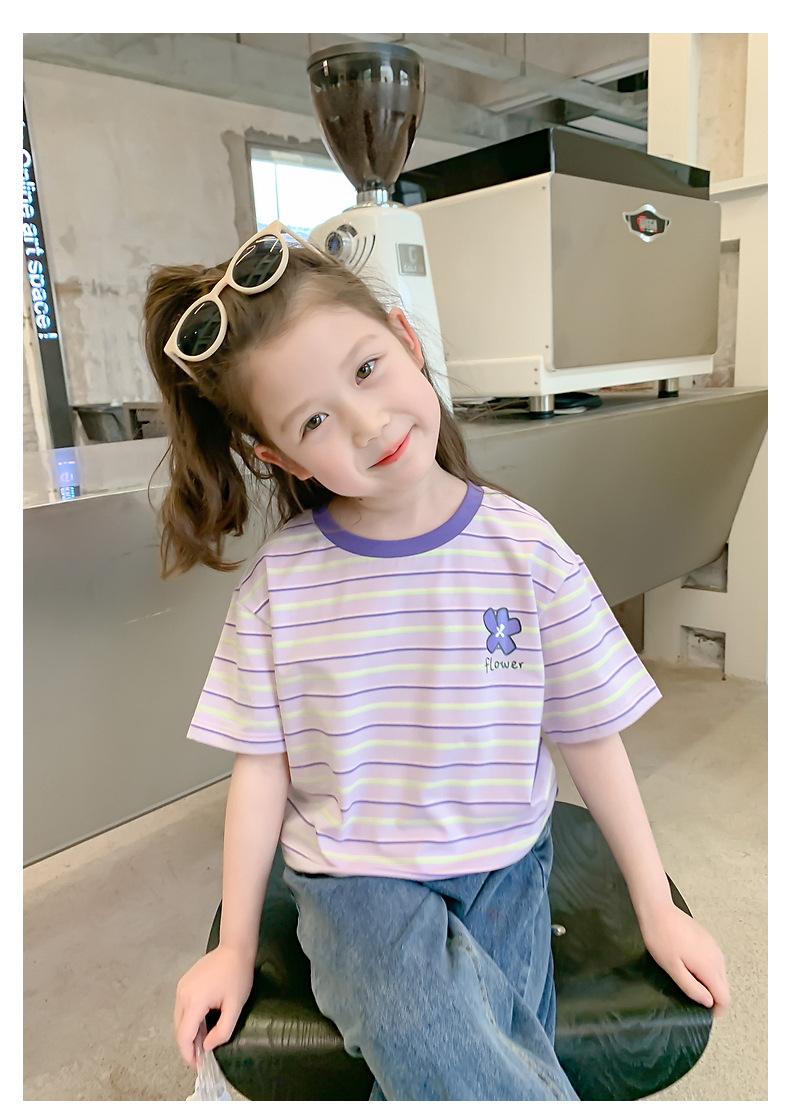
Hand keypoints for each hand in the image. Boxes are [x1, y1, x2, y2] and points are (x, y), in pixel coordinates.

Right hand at [174, 944, 254, 1067]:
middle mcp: (182, 995)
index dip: (189, 1054)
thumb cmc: (237, 975)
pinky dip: (190, 1020)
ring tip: (204, 1041)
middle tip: (203, 1056)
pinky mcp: (184, 984)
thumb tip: (207, 1046)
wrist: (234, 948)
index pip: (184, 1036)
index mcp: (194, 1001)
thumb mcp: (235, 1006)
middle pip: (179, 1030)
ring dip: (189, 1033)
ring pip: (179, 1020)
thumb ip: (222, 1030)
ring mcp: (181, 988)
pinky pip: (183, 1008)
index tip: (199, 1065)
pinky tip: (202, 1024)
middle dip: (189, 1046)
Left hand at [639, 902, 730, 1016]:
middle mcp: (716, 957)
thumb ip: (692, 988)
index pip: (725, 999)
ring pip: (719, 975)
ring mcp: (714, 947)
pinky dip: (705, 970)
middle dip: (711, 997)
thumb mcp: (673, 969)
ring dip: (708, 983)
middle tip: (690, 996)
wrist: (658, 910)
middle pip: (724, 988)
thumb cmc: (661, 937)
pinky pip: (713, 962)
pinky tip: (687, 965)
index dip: (715, 1010)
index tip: (702, 1012)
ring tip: (686, 979)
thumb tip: (708, 1002)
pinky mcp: (708, 940)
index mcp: (710, 967)